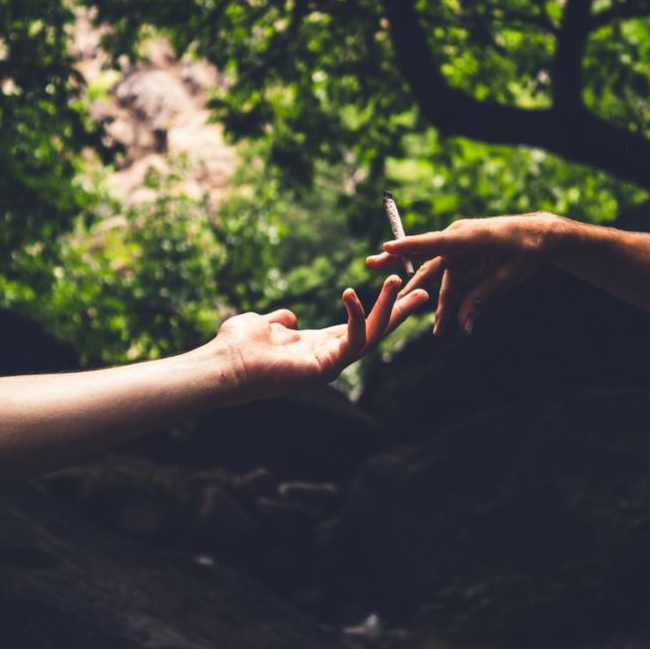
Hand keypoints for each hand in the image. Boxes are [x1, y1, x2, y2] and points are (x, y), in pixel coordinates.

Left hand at [213, 275, 428, 396]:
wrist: (224, 365)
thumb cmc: (236, 347)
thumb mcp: (263, 324)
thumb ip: (280, 321)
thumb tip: (288, 317)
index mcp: (319, 346)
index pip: (359, 326)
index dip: (380, 309)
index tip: (400, 290)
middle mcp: (330, 357)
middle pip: (375, 332)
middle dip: (399, 312)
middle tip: (425, 291)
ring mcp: (331, 365)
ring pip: (371, 335)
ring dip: (388, 308)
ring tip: (397, 279)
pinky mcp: (326, 368)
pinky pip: (353, 339)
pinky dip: (356, 315)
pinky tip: (351, 293)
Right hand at [366, 213, 563, 334]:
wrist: (538, 236)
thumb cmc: (524, 252)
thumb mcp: (504, 278)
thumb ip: (479, 299)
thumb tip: (463, 327)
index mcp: (468, 238)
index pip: (433, 243)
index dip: (409, 247)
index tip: (386, 248)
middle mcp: (457, 238)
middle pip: (423, 255)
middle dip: (397, 263)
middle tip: (370, 263)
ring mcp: (458, 246)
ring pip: (435, 274)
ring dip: (427, 297)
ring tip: (401, 311)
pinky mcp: (462, 254)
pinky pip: (448, 277)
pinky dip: (445, 297)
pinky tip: (444, 320)